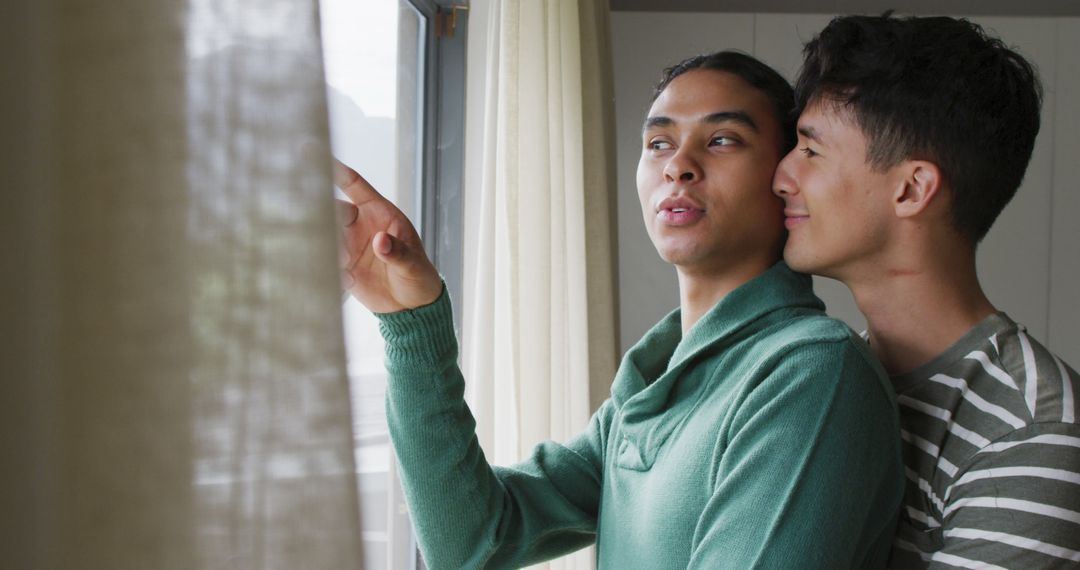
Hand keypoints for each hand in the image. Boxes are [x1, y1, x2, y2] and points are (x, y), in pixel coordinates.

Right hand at [335, 159, 442, 312]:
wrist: (411, 306)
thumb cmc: (418, 276)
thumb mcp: (413, 265)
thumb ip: (398, 253)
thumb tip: (380, 241)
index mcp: (380, 214)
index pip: (355, 185)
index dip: (337, 170)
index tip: (315, 151)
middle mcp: (360, 225)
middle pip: (333, 209)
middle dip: (327, 217)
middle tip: (333, 236)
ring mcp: (347, 245)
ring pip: (325, 234)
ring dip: (328, 246)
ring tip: (347, 263)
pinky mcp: (339, 267)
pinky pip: (324, 259)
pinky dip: (325, 266)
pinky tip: (347, 279)